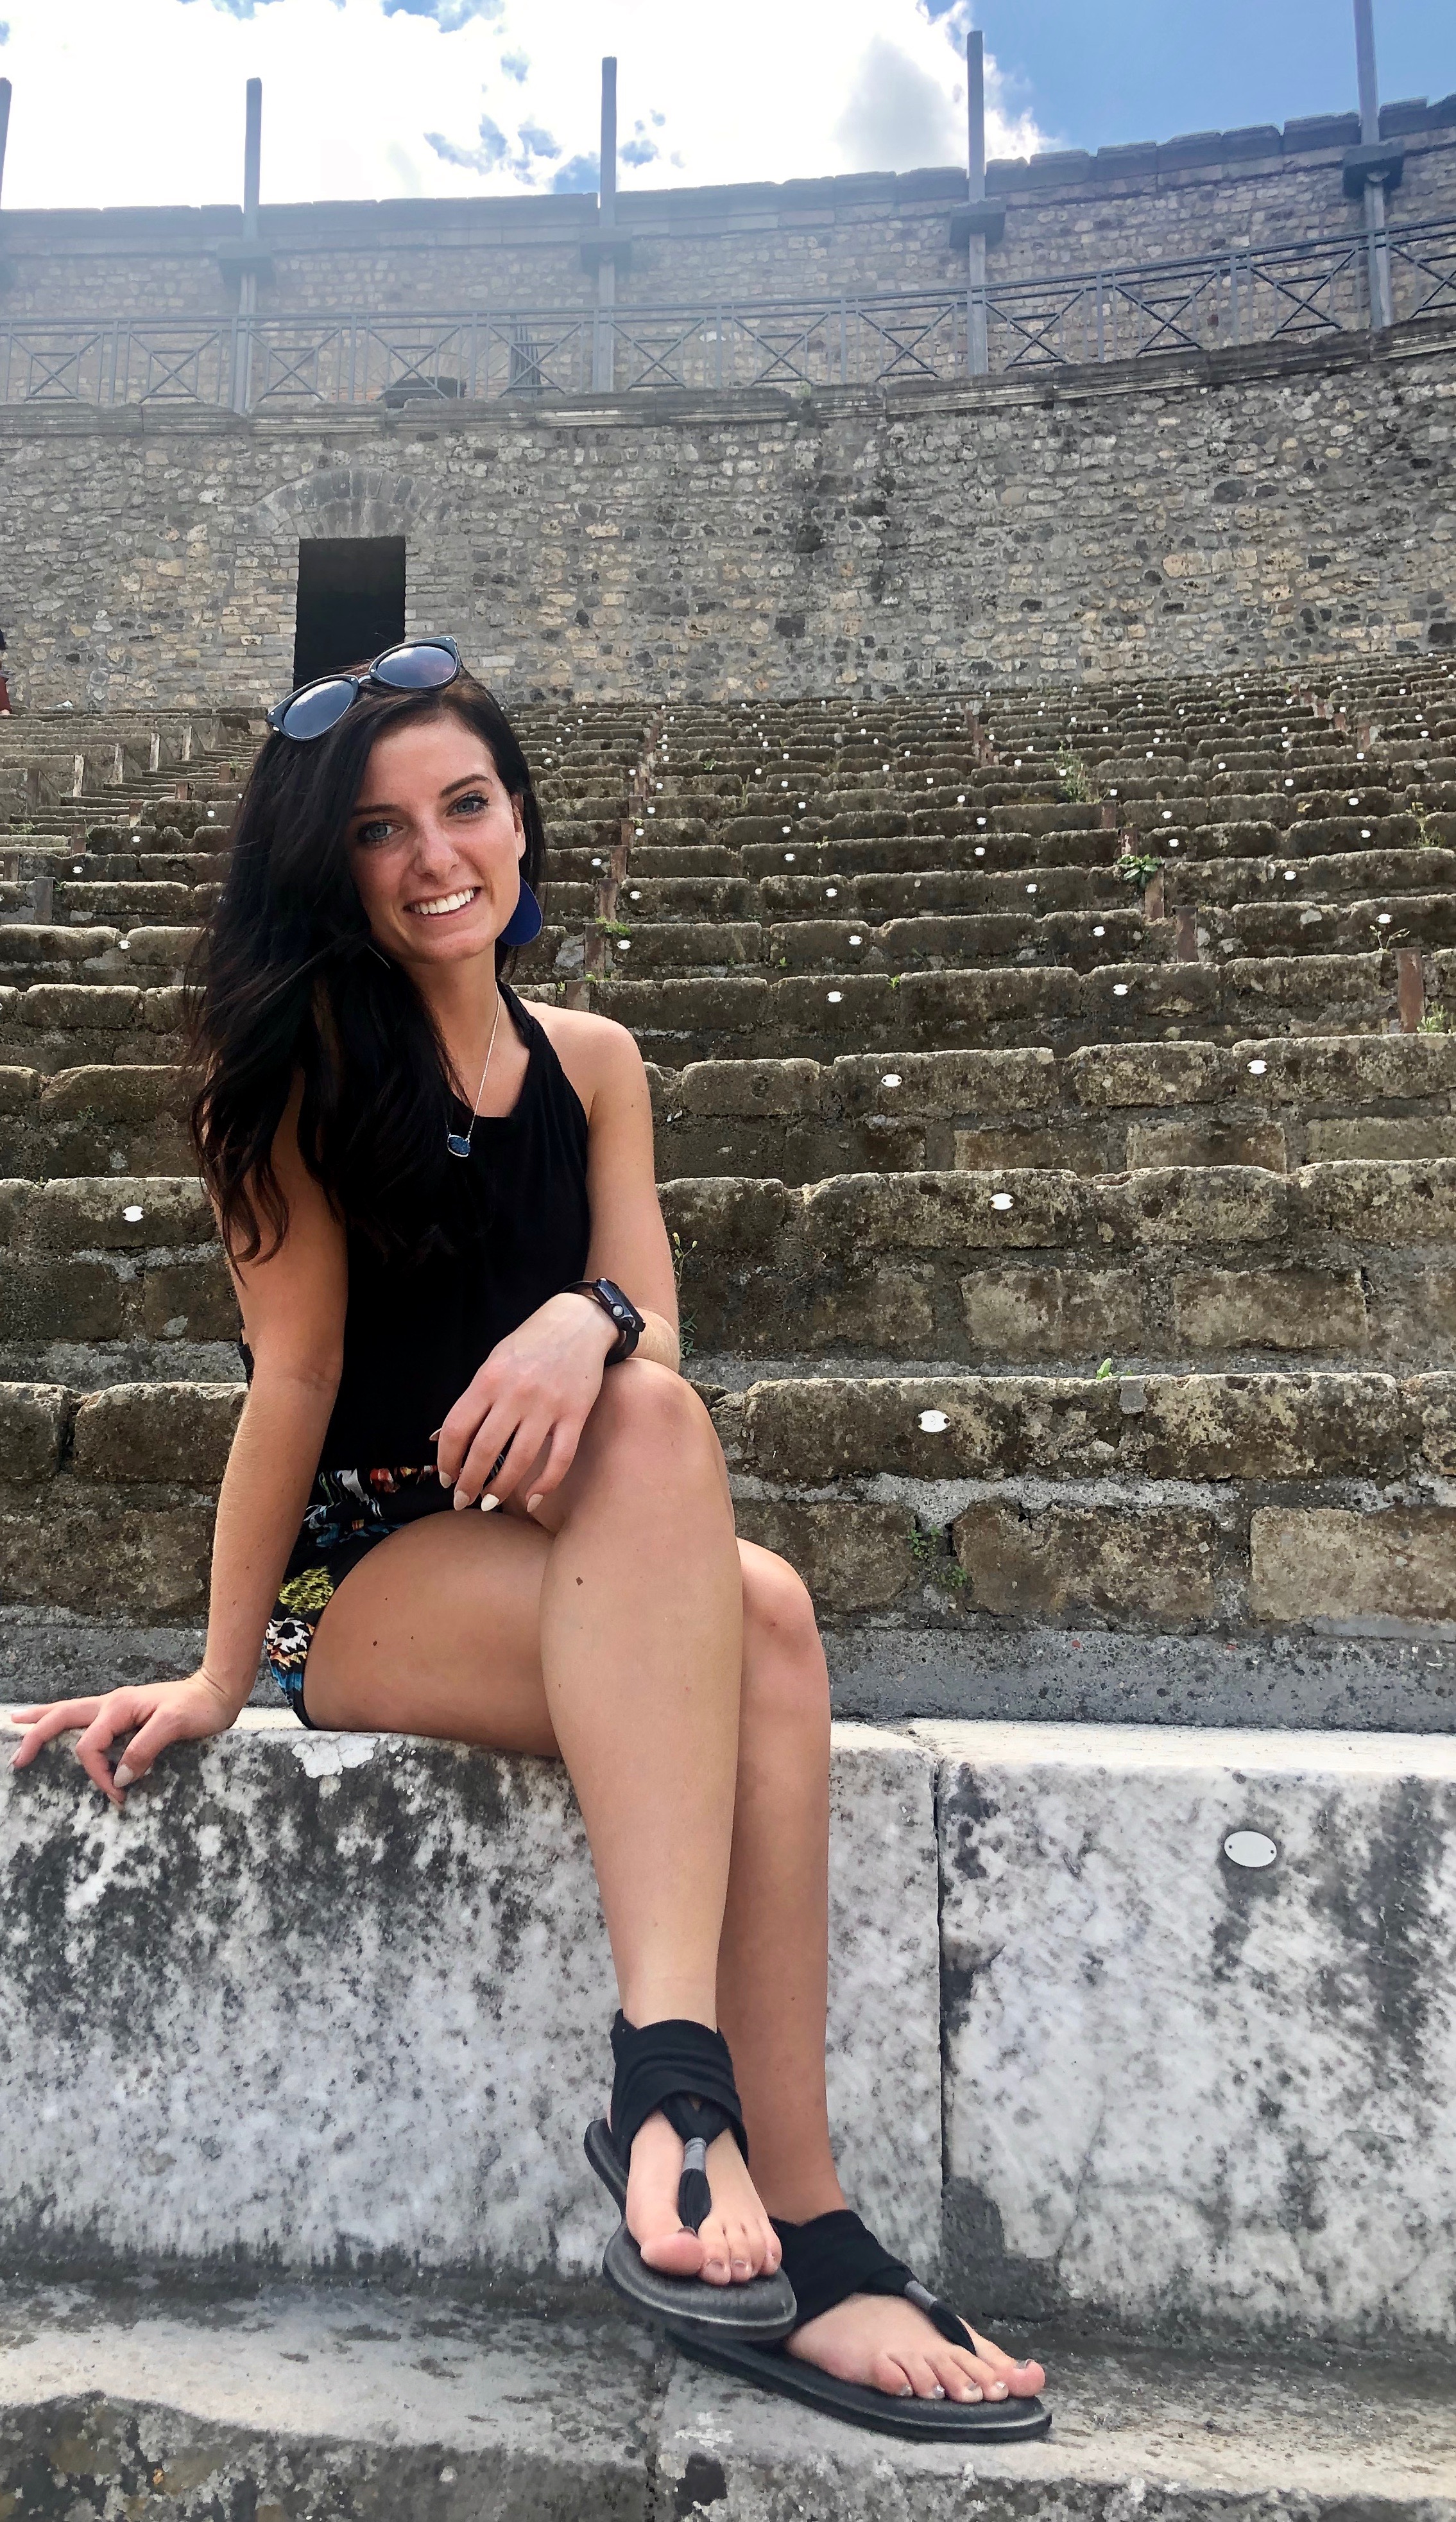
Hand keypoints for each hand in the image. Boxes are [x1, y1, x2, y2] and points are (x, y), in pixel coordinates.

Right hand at [7, 1668, 239, 1808]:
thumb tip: (121, 1776)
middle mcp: (111, 1704)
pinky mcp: (123, 1714)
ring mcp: (115, 1707)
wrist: (216, 1693)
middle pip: (62, 1716)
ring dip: (43, 1721)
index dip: (98, 1775)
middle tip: (17, 1759)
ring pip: (69, 1712)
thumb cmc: (199, 1708)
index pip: (90, 1746)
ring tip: (17, 1723)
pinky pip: (85, 1718)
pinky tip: (56, 1723)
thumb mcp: (175, 1726)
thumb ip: (145, 1748)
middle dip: (37, 1735)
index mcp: (119, 1707)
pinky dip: (64, 1720)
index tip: (120, 1795)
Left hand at [436, 1290, 618, 1514]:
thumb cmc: (530, 1345)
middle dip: (469, 1482)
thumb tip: (442, 1439)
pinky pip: (559, 1459)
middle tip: (462, 1499)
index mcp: (489, 1379)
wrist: (578, 1322)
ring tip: (488, 1502)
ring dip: (500, 1489)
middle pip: (484, 1451)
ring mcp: (547, 1406)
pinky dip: (544, 1485)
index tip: (446, 1477)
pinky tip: (531, 1500)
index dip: (446, 1459)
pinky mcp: (575, 1415)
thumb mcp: (493, 1364)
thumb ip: (473, 1401)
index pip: (456, 1429)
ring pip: (519, 1460)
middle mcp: (515, 1394)